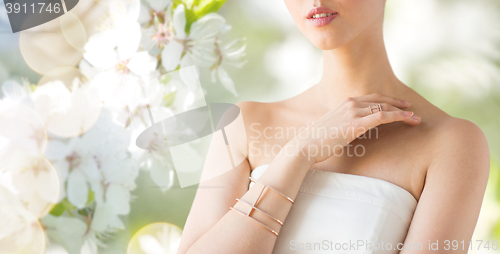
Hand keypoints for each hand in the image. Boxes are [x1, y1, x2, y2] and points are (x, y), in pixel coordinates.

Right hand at [292, 93, 419, 162]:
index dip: (386, 100)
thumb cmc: (315, 143)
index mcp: (343, 103)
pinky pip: (383, 116)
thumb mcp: (330, 130)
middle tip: (411, 108)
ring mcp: (353, 112)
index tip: (398, 105)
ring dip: (403, 112)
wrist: (305, 147)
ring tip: (416, 117)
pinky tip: (410, 119)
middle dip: (398, 103)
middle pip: (380, 99)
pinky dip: (399, 116)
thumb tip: (348, 133)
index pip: (370, 98)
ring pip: (385, 107)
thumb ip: (342, 127)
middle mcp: (349, 103)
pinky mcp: (357, 123)